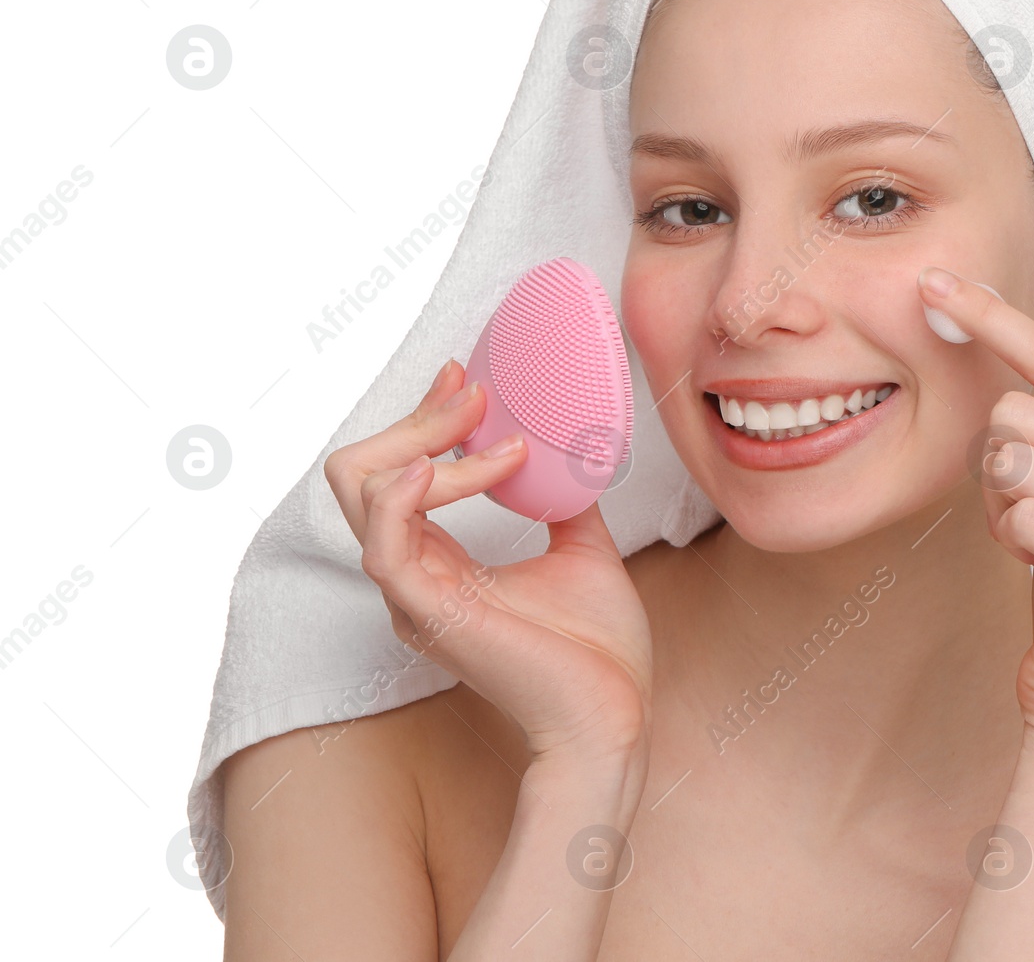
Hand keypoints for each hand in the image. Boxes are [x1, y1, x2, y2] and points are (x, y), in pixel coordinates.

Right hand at [323, 358, 653, 765]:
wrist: (613, 714)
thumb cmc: (597, 650)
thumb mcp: (581, 548)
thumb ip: (561, 500)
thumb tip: (571, 450)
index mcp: (441, 562)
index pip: (395, 472)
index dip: (421, 417)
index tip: (463, 377)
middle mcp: (415, 575)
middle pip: (363, 471)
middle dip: (416, 417)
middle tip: (473, 393)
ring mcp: (414, 594)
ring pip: (364, 491)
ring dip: (426, 441)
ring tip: (484, 426)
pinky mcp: (428, 612)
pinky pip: (383, 544)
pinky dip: (402, 494)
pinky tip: (440, 465)